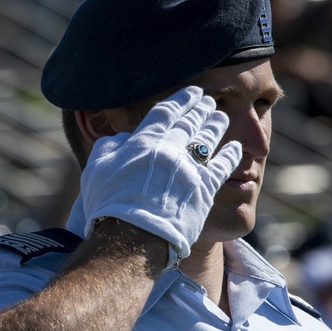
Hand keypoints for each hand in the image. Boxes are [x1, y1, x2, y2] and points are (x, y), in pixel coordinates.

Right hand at [80, 86, 241, 267]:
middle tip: (207, 101)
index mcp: (143, 141)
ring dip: (216, 124)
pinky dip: (230, 154)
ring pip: (208, 138)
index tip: (190, 92)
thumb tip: (121, 138)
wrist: (132, 238)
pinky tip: (235, 148)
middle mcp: (169, 149)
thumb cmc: (109, 206)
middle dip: (200, 107)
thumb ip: (108, 149)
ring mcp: (190, 168)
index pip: (166, 112)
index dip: (180, 99)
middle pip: (190, 121)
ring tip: (220, 117)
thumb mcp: (96, 171)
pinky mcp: (205, 188)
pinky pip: (223, 165)